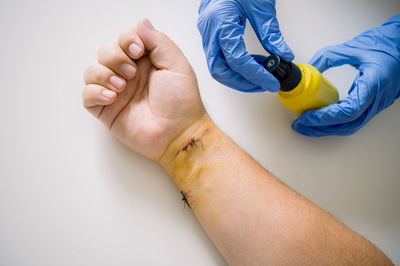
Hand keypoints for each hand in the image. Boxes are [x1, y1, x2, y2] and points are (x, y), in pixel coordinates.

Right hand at [82, 19, 205, 160]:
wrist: (178, 134)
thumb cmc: (182, 103)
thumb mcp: (177, 65)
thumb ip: (159, 41)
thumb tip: (141, 23)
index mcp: (145, 61)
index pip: (125, 39)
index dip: (126, 40)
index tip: (137, 50)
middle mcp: (129, 74)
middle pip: (106, 52)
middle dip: (115, 57)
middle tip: (131, 73)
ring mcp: (117, 92)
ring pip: (93, 71)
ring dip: (103, 74)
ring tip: (121, 86)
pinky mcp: (107, 110)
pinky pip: (87, 95)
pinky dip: (94, 92)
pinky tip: (111, 97)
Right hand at [197, 0, 293, 91]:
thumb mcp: (260, 5)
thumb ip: (271, 33)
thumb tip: (283, 54)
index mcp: (220, 22)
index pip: (237, 60)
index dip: (255, 75)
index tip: (270, 82)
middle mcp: (209, 30)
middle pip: (220, 70)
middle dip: (242, 82)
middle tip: (263, 84)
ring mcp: (207, 31)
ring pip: (217, 66)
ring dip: (238, 76)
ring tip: (259, 75)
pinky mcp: (211, 31)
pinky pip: (219, 56)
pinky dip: (235, 64)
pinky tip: (250, 62)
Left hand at [293, 14, 399, 136]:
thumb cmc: (385, 44)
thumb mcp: (352, 47)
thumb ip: (327, 57)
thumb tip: (308, 69)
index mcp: (374, 84)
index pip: (348, 111)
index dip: (325, 117)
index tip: (307, 116)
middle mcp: (378, 99)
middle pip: (348, 124)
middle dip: (322, 128)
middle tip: (301, 125)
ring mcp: (378, 104)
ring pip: (352, 125)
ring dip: (328, 128)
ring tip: (308, 124)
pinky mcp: (374, 104)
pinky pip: (355, 119)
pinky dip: (337, 122)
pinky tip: (323, 117)